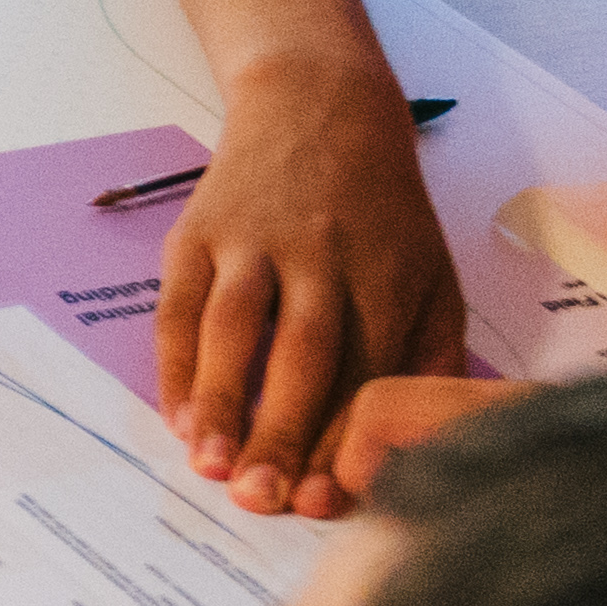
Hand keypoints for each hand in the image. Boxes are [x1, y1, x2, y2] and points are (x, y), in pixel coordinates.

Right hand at [153, 61, 473, 511]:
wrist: (318, 103)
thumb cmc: (382, 209)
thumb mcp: (432, 271)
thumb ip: (431, 354)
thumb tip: (422, 446)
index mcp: (388, 275)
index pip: (366, 371)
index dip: (343, 439)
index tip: (324, 502)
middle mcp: (322, 255)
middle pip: (303, 354)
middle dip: (282, 431)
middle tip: (263, 499)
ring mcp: (254, 240)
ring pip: (234, 329)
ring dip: (220, 400)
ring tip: (210, 467)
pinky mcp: (200, 230)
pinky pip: (179, 307)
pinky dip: (175, 367)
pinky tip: (179, 420)